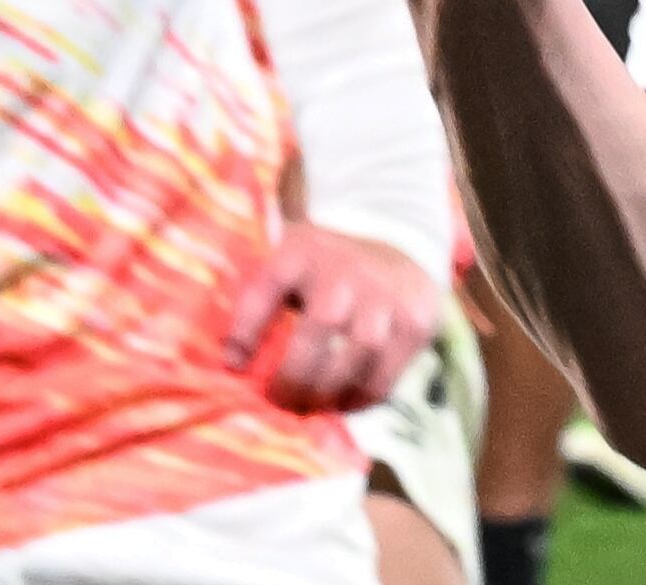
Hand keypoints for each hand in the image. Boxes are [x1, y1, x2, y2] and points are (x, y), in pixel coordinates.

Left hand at [226, 222, 439, 414]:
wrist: (394, 237)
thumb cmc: (323, 264)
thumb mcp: (288, 259)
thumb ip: (260, 299)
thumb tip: (232, 363)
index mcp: (301, 251)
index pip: (267, 288)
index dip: (246, 331)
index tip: (233, 368)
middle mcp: (345, 269)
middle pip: (320, 325)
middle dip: (295, 375)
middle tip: (279, 401)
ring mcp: (384, 295)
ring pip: (359, 353)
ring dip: (329, 392)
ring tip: (310, 408)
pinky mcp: (414, 322)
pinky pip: (387, 374)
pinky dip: (361, 398)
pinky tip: (343, 404)